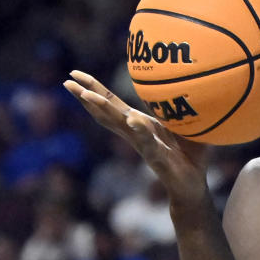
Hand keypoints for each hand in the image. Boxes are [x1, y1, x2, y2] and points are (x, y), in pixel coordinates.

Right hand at [63, 71, 208, 197]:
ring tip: (86, 94)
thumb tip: (181, 83)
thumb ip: (175, 107)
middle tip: (67, 80)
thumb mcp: (180, 125)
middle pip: (106, 112)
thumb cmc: (187, 154)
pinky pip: (148, 142)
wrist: (191, 186)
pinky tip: (133, 119)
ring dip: (103, 109)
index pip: (112, 104)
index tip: (75, 74)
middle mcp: (135, 134)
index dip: (94, 89)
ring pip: (120, 124)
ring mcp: (144, 145)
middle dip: (86, 96)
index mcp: (139, 124)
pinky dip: (140, 130)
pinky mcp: (158, 157)